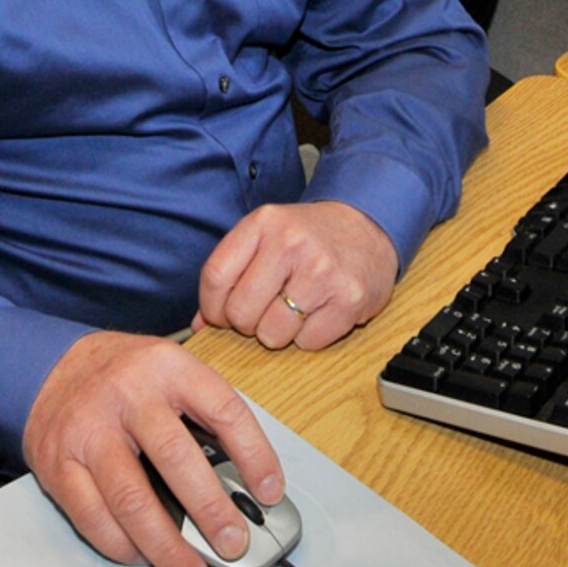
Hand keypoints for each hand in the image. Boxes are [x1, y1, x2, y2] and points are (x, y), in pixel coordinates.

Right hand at [22, 331, 281, 566]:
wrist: (51, 366)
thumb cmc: (124, 376)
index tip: (271, 494)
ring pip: (131, 498)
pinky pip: (93, 516)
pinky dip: (122, 546)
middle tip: (234, 544)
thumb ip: (203, 415)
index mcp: (167, 366)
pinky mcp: (58, 464)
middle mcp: (127, 393)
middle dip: (210, 510)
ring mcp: (88, 429)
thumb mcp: (170, 372)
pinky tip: (144, 556)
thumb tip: (242, 482)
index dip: (254, 455)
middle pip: (175, 458)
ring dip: (167, 546)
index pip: (223, 409)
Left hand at [196, 200, 396, 350]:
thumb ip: (230, 274)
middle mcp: (290, 243)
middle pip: (241, 312)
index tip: (222, 316)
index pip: (215, 278)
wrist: (367, 227)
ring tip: (293, 310)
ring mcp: (321, 271)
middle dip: (247, 324)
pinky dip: (309, 337)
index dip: (212, 308)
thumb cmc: (308, 237)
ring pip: (272, 333)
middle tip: (264, 312)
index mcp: (263, 224)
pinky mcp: (348, 299)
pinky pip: (308, 342)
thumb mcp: (264, 238)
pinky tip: (317, 313)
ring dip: (278, 333)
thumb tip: (200, 325)